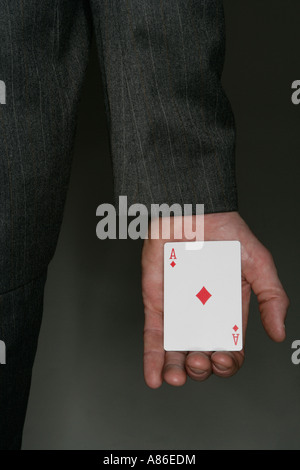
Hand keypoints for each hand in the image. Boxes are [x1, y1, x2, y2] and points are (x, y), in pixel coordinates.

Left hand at [141, 211, 288, 386]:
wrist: (192, 210)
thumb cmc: (227, 233)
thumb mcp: (259, 264)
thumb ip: (272, 298)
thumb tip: (278, 334)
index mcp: (229, 312)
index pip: (229, 349)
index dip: (227, 363)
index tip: (223, 359)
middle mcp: (203, 316)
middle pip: (202, 356)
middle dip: (202, 369)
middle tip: (200, 362)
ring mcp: (178, 312)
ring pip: (176, 352)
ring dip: (176, 372)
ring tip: (178, 376)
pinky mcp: (157, 304)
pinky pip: (153, 335)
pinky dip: (152, 359)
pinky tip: (154, 379)